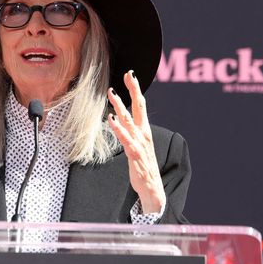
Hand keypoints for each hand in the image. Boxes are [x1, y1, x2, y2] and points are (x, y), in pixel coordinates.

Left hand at [106, 70, 165, 213]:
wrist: (152, 189)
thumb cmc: (143, 166)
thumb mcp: (137, 145)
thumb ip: (131, 131)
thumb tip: (121, 117)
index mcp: (144, 130)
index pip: (141, 105)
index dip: (136, 89)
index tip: (130, 75)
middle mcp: (144, 134)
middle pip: (139, 108)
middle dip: (133, 90)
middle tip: (128, 75)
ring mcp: (140, 144)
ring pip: (129, 121)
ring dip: (120, 106)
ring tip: (111, 93)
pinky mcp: (135, 155)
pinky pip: (125, 139)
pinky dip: (118, 128)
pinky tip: (111, 119)